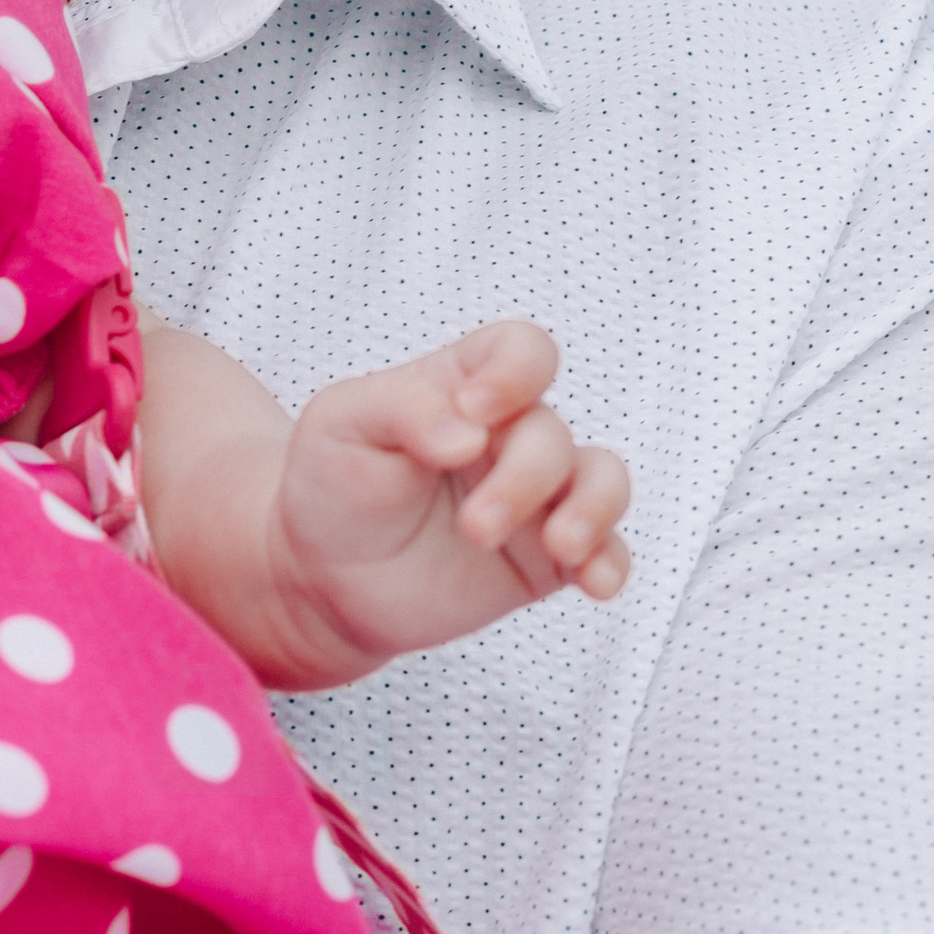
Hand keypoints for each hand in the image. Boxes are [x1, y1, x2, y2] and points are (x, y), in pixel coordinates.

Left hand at [269, 320, 630, 678]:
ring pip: (602, 480)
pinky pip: (608, 551)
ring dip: (590, 511)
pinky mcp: (546, 558)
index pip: (523, 351)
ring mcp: (535, 496)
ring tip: (561, 547)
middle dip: (521, 481)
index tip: (476, 410)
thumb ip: (402, 408)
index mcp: (463, 386)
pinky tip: (595, 582)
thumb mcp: (341, 424)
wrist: (322, 575)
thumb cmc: (332, 482)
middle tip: (472, 529)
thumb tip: (470, 433)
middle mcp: (510, 434)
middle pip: (552, 434)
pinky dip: (611, 562)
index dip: (516, 373)